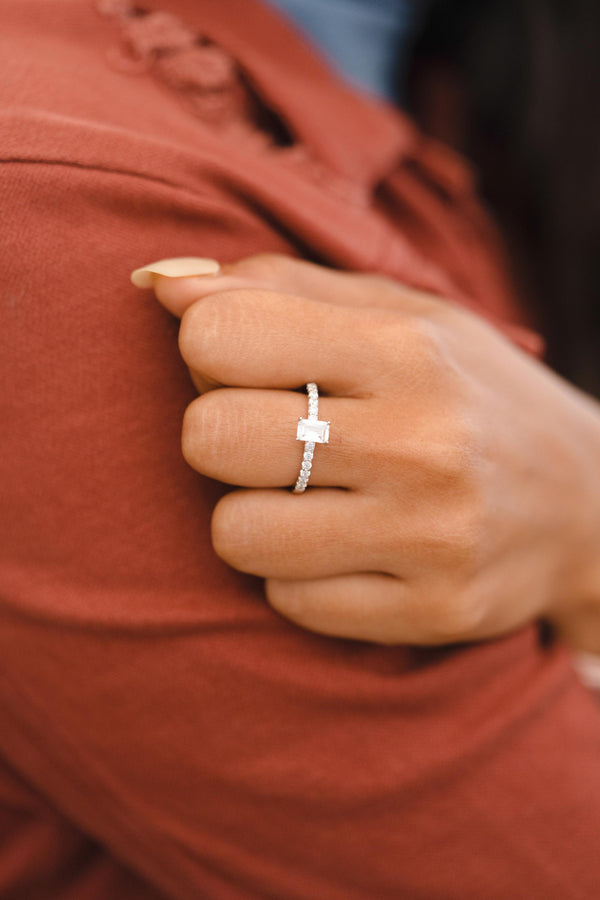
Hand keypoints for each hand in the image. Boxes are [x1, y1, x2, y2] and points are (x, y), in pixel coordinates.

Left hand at [133, 254, 599, 647]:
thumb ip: (278, 289)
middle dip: (218, 435)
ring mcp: (429, 537)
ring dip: (253, 515)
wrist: (586, 506)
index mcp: (406, 348)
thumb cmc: (469, 393)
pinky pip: (288, 601)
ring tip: (308, 499)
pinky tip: (347, 548)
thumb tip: (159, 285)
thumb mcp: (398, 315)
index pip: (218, 337)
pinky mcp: (431, 612)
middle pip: (211, 437)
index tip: (249, 365)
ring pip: (237, 534)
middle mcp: (422, 442)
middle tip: (270, 437)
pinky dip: (297, 575)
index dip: (209, 351)